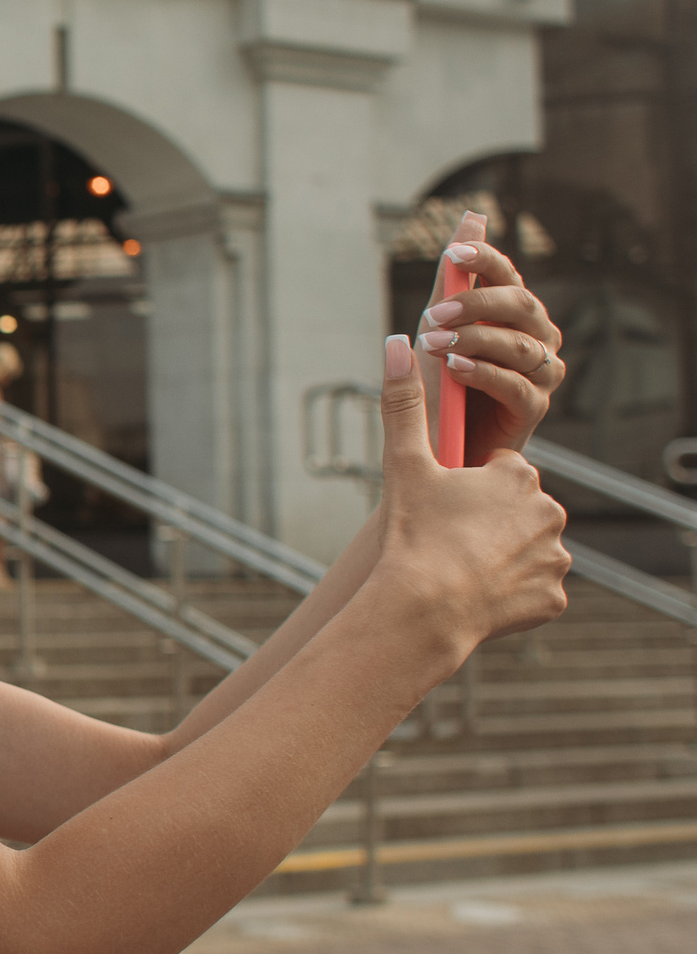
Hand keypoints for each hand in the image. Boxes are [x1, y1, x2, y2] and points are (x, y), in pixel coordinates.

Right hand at [373, 333, 569, 650]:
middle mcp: (549, 510)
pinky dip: (512, 594)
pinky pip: (535, 591)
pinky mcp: (555, 597)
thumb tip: (397, 343)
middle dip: (487, 524)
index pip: (498, 474)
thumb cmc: (414, 535)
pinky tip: (480, 596)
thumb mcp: (404, 465)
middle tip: (447, 542)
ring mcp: (555, 557)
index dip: (466, 490)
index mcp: (518, 475)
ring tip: (462, 570)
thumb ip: (403, 404)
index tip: (443, 508)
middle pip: (515, 512)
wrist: (426, 610)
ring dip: (501, 558)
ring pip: (526, 551)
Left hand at [416, 210, 565, 462]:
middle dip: (474, 304)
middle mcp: (536, 336)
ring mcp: (540, 372)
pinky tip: (455, 369)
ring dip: (472, 341)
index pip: (507, 275)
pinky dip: (483, 374)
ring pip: (518, 345)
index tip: (452, 255)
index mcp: (514, 312)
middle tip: (433, 314)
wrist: (441, 439)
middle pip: (519, 305)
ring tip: (432, 346)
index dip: (484, 260)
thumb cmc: (442, 376)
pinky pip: (516, 385)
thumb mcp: (440, 323)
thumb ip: (453, 275)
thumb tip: (472, 217)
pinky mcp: (534, 407)